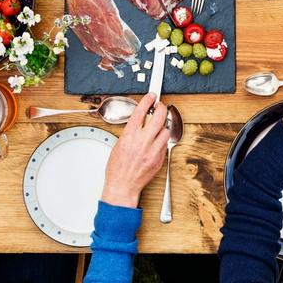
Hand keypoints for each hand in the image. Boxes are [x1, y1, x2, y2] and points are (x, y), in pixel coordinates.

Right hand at [100, 93, 168, 207]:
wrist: (123, 186)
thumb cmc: (117, 168)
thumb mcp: (119, 145)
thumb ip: (131, 133)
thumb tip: (139, 124)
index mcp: (130, 136)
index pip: (141, 111)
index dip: (147, 100)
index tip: (151, 96)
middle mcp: (142, 141)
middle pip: (159, 116)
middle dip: (161, 108)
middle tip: (160, 106)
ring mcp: (153, 150)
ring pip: (166, 131)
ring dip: (162, 128)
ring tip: (157, 129)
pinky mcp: (159, 159)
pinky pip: (165, 144)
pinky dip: (161, 141)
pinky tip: (156, 143)